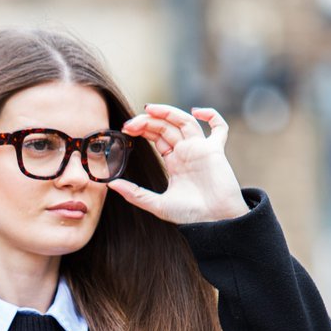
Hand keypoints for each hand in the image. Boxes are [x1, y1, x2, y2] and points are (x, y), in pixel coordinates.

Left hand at [107, 103, 249, 223]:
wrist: (214, 222)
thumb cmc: (190, 215)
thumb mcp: (157, 204)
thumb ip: (135, 194)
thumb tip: (111, 185)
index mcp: (174, 161)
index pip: (157, 136)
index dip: (142, 128)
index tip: (126, 129)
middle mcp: (187, 152)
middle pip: (167, 126)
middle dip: (148, 121)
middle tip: (130, 124)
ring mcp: (201, 149)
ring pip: (185, 121)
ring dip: (168, 112)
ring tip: (150, 109)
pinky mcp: (215, 151)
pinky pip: (219, 128)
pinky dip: (212, 116)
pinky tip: (197, 111)